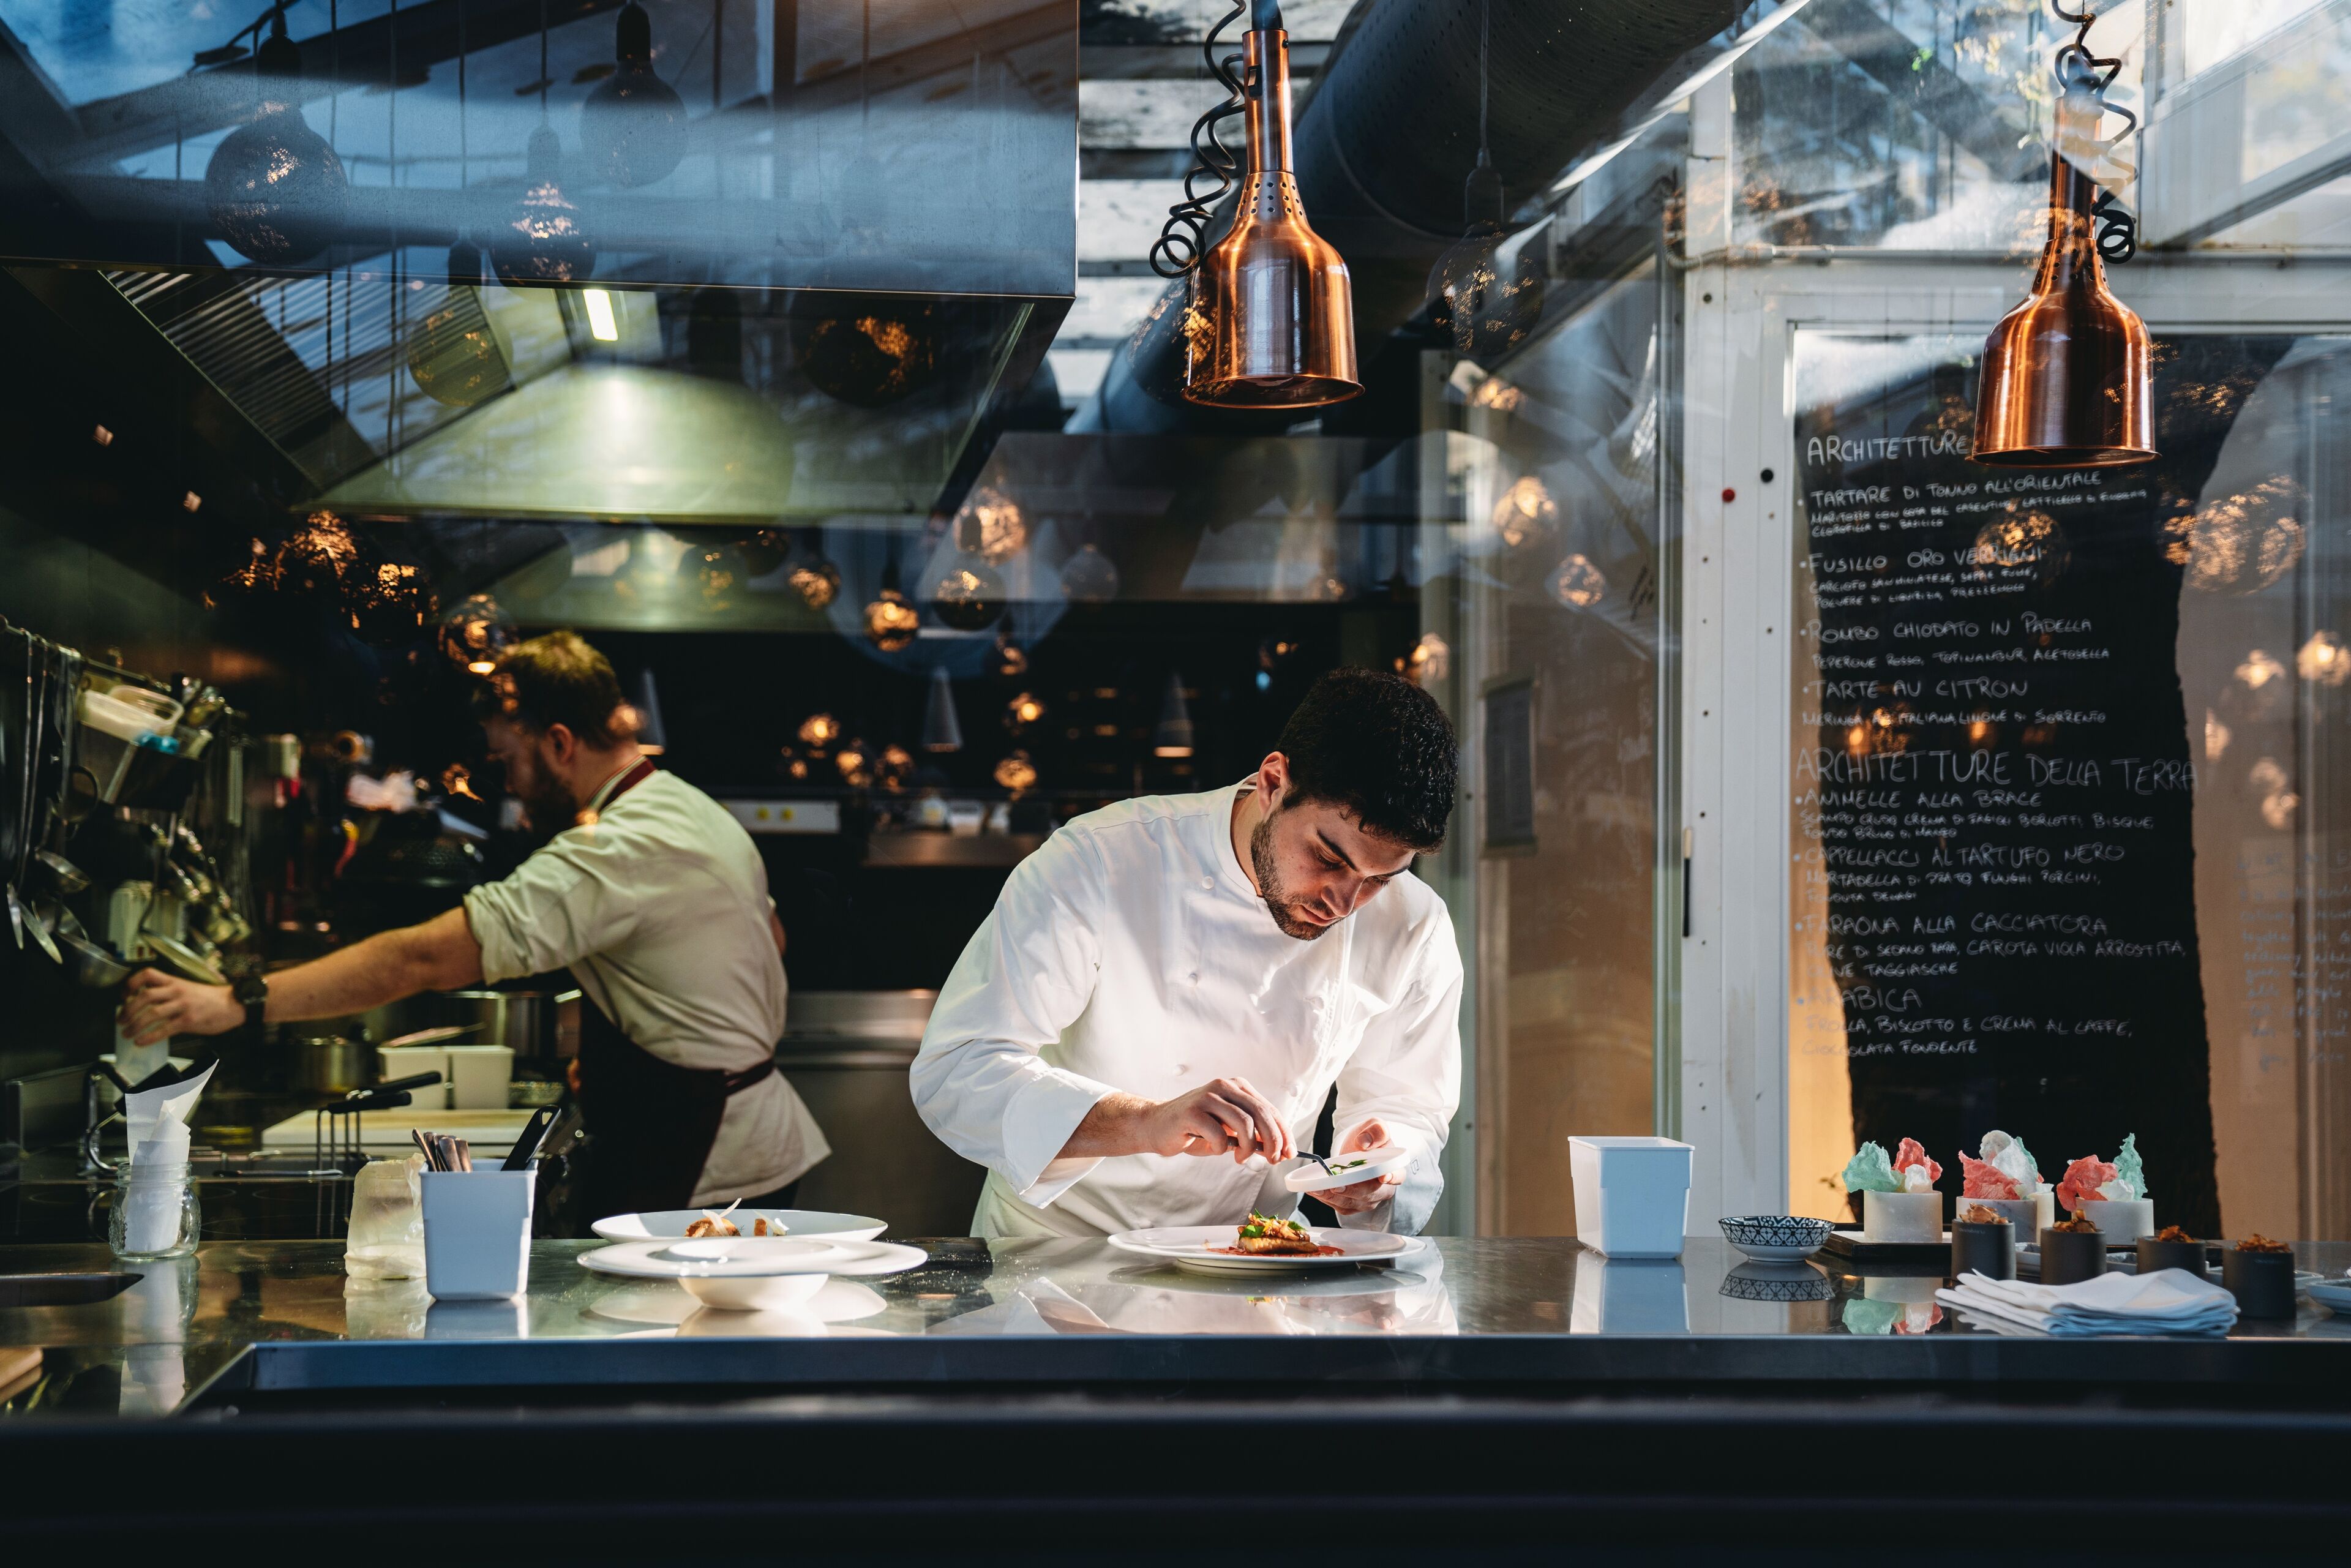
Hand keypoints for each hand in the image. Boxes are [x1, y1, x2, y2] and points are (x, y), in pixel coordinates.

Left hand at [117, 969, 243, 1045]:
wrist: (235, 1004)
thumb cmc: (213, 999)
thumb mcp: (190, 989)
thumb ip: (170, 994)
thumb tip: (149, 1006)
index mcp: (176, 982)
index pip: (147, 975)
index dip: (130, 984)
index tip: (124, 995)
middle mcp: (177, 992)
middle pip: (144, 996)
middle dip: (127, 1010)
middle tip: (120, 1019)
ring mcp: (183, 1006)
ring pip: (151, 1014)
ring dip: (134, 1025)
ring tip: (126, 1033)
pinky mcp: (188, 1021)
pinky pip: (163, 1030)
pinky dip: (148, 1037)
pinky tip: (141, 1042)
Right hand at [1143, 1076, 1293, 1164]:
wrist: (1156, 1126)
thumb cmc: (1194, 1129)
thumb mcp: (1227, 1131)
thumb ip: (1251, 1135)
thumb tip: (1277, 1149)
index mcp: (1236, 1087)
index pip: (1269, 1109)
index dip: (1283, 1132)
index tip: (1290, 1152)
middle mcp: (1224, 1086)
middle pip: (1261, 1113)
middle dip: (1273, 1140)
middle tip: (1273, 1159)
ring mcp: (1208, 1096)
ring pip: (1244, 1122)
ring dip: (1248, 1147)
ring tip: (1241, 1158)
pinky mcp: (1192, 1111)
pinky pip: (1218, 1133)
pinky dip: (1222, 1148)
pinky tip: (1217, 1149)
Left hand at [1317, 1118, 1404, 1214]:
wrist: (1358, 1147)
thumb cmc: (1369, 1139)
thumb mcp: (1375, 1127)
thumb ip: (1375, 1131)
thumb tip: (1364, 1143)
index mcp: (1393, 1169)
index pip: (1397, 1176)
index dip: (1392, 1178)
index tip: (1383, 1177)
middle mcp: (1383, 1188)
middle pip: (1371, 1194)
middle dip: (1352, 1192)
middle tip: (1336, 1186)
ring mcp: (1368, 1198)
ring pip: (1354, 1203)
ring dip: (1334, 1198)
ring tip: (1317, 1189)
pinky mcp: (1353, 1203)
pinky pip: (1342, 1206)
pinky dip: (1328, 1200)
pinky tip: (1315, 1191)